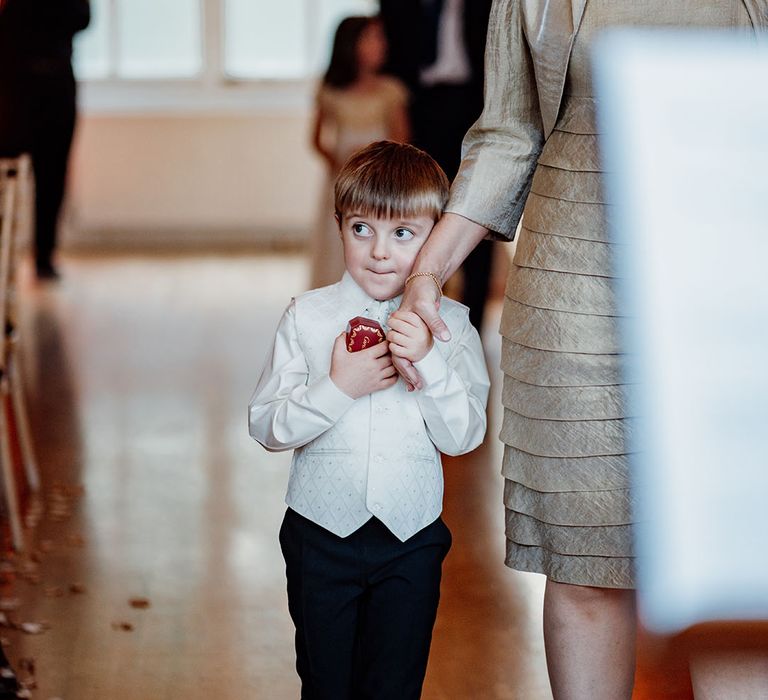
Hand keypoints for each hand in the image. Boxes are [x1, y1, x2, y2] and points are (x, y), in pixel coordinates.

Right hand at [329, 333, 396, 398]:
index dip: (387, 342)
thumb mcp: (337, 353)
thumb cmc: (339, 373)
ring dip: (394, 363)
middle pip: (391, 356)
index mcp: (367, 357)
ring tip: (391, 360)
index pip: (385, 346)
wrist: (339, 390)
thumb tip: (345, 334)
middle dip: (391, 352)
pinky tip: (391, 372)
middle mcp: (375, 367)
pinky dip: (394, 376)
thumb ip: (341, 340)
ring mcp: (377, 377)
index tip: (386, 340)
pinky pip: (392, 380)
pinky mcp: (378, 386)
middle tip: (389, 349)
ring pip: (394, 368)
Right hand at [390, 275, 447, 390]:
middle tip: (415, 388)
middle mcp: (398, 331)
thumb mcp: (428, 307)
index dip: (406, 370)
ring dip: (409, 369)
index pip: (398, 354)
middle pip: (398, 357)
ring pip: (403, 354)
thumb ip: (435, 323)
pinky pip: (410, 348)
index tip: (416, 382)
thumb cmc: (422, 292)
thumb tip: (445, 338)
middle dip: (407, 374)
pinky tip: (418, 369)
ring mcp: (404, 331)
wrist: (423, 279)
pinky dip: (414, 359)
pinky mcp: (410, 331)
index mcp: (397, 327)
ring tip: (414, 385)